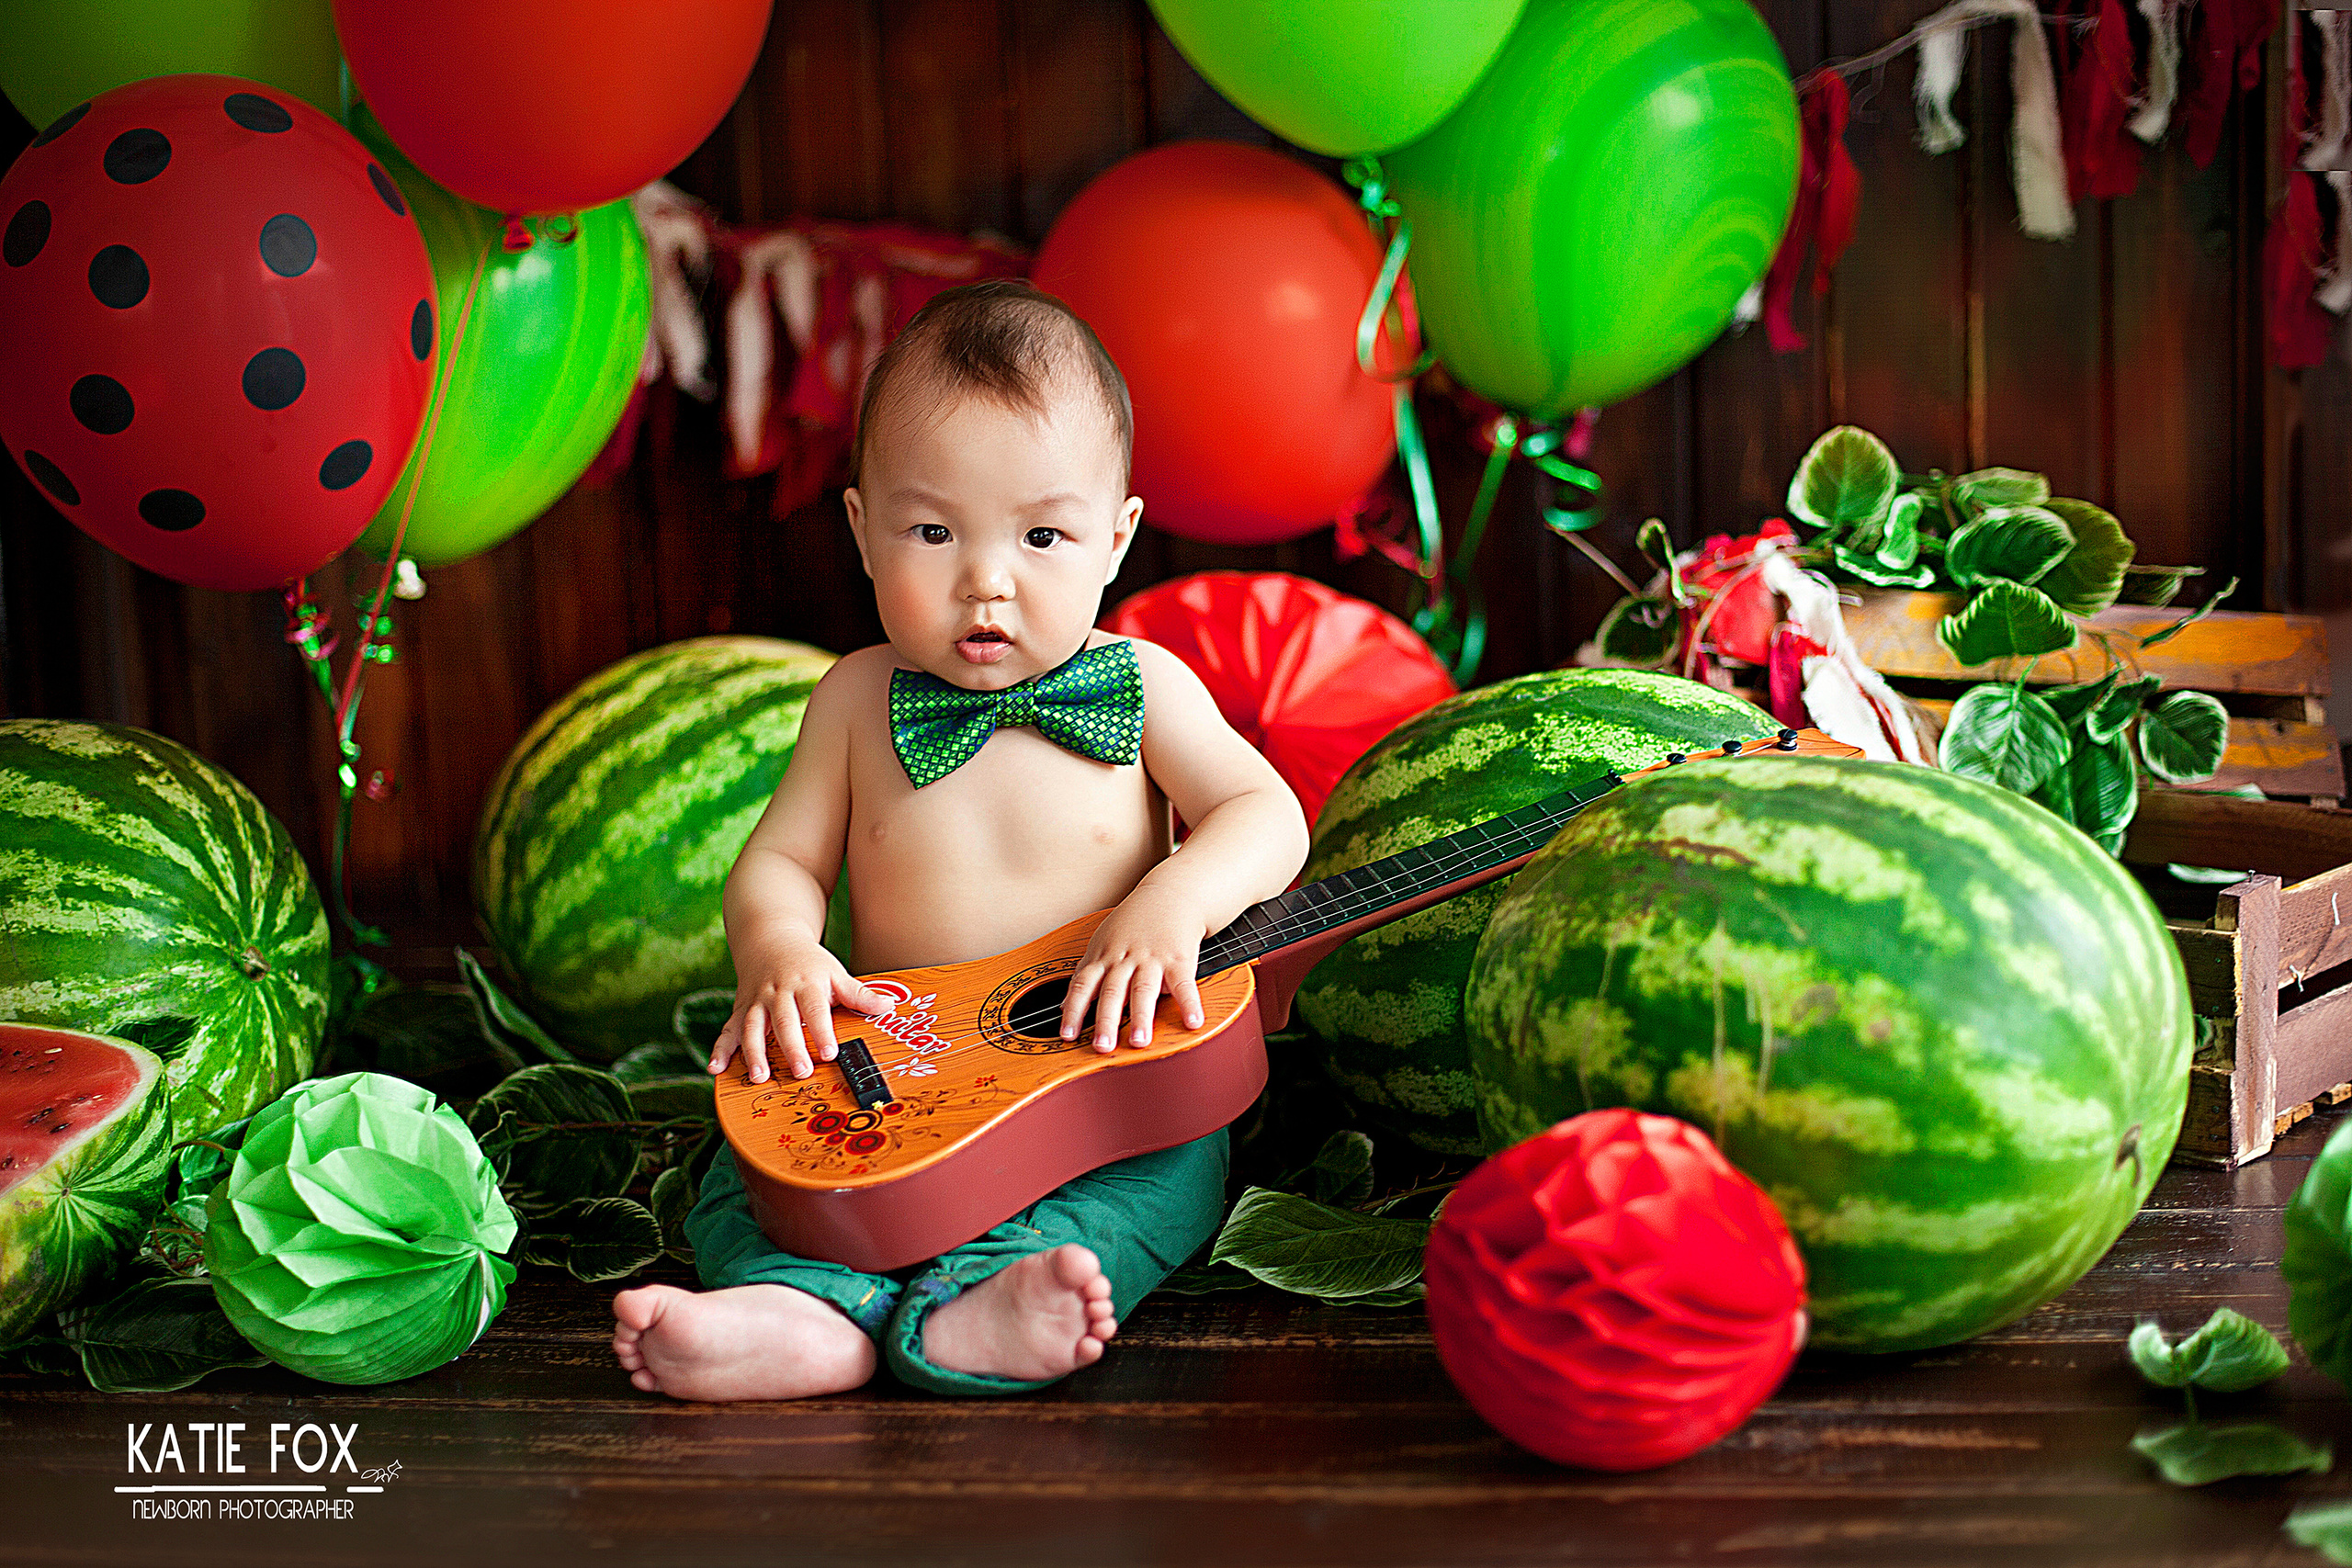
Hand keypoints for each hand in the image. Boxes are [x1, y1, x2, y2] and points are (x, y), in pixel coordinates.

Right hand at [707, 935, 896, 1084]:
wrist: (770, 937)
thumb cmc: (808, 962)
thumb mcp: (834, 972)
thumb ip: (859, 994)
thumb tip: (889, 1007)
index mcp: (805, 983)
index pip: (815, 1009)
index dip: (822, 1031)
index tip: (830, 1052)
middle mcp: (778, 992)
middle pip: (784, 1022)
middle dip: (791, 1047)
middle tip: (800, 1072)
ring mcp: (756, 1001)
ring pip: (752, 1027)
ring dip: (754, 1053)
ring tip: (759, 1077)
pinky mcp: (741, 1008)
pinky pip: (728, 1029)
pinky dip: (720, 1049)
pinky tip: (715, 1069)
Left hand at [1060, 888, 1208, 1052]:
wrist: (1171, 893)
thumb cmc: (1134, 922)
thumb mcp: (1102, 942)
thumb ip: (1086, 975)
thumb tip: (1064, 1007)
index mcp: (1105, 956)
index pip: (1083, 984)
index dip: (1074, 1009)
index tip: (1067, 1034)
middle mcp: (1126, 958)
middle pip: (1112, 991)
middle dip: (1106, 1020)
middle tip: (1102, 1046)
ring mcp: (1153, 958)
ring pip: (1143, 989)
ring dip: (1140, 1017)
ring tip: (1139, 1042)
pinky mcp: (1179, 958)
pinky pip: (1184, 984)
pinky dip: (1189, 1004)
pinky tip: (1192, 1023)